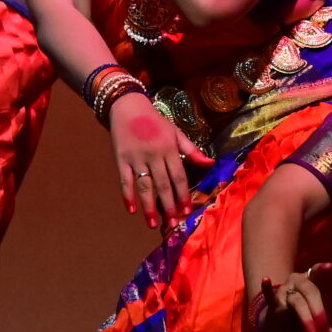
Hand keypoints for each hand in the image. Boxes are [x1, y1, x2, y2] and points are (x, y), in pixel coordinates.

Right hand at [108, 91, 210, 228]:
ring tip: (152, 224)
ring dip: (148, 206)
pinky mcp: (121, 160)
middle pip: (162, 184)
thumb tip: (210, 163)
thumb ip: (192, 150)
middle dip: (168, 205)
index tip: (186, 211)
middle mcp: (154, 155)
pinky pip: (124, 180)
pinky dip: (127, 195)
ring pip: (144, 186)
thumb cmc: (155, 121)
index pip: (178, 176)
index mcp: (169, 149)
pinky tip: (131, 210)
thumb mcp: (176, 132)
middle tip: (172, 223)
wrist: (128, 107)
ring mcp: (136, 158)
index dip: (182, 195)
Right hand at [254, 265, 331, 331]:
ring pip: (297, 301)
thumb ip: (324, 329)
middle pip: (310, 291)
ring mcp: (283, 290)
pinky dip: (267, 288)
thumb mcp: (314, 322)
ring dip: (307, 319)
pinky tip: (266, 279)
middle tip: (325, 330)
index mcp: (308, 282)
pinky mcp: (272, 302)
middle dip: (319, 311)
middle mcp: (296, 283)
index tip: (331, 267)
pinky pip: (269, 295)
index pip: (315, 273)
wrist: (277, 325)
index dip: (321, 269)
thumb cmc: (301, 317)